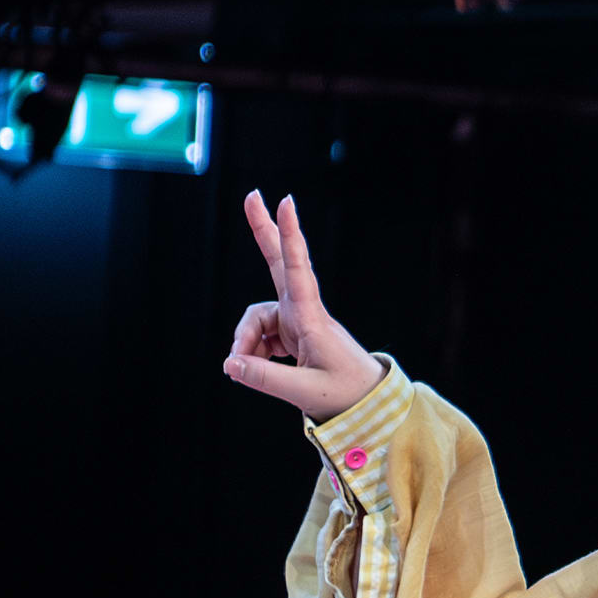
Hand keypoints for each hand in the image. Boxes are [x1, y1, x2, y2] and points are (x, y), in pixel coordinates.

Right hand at [221, 192, 383, 420]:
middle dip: (263, 231)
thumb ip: (265, 378)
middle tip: (252, 195)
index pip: (297, 269)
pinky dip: (254, 353)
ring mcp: (297, 320)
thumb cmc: (346, 393)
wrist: (367, 401)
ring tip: (241, 370)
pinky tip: (254, 370)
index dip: (290, 235)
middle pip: (278, 263)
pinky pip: (261, 335)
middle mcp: (304, 312)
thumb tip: (229, 364)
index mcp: (312, 318)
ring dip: (245, 343)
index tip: (285, 202)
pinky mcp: (293, 332)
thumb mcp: (304, 392)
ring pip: (257, 319)